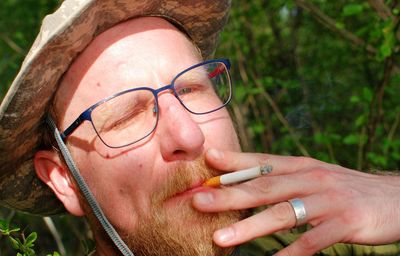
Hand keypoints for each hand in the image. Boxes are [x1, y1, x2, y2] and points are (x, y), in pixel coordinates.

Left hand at [192, 149, 399, 255]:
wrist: (393, 197)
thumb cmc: (343, 188)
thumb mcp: (311, 175)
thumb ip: (282, 177)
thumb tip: (245, 181)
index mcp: (299, 165)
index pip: (261, 161)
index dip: (234, 161)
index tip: (207, 159)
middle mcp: (310, 178)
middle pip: (264, 186)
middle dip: (229, 194)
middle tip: (199, 201)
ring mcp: (327, 200)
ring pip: (282, 213)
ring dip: (249, 227)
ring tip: (221, 239)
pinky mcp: (345, 222)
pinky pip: (311, 240)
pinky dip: (290, 252)